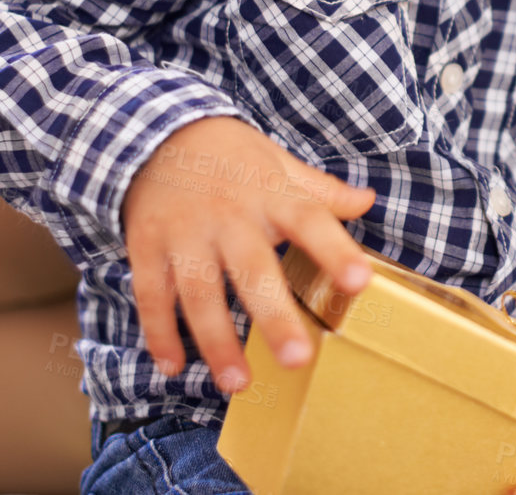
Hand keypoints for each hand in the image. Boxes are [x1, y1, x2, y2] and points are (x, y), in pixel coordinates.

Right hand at [121, 115, 376, 392]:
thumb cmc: (228, 157)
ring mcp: (184, 233)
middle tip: (298, 359)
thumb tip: (368, 202)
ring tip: (237, 383)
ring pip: (198, 292)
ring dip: (216, 340)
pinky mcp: (147, 246)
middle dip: (274, 316)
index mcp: (268, 195)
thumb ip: (320, 190)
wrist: (154, 132)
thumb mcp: (276, 163)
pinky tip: (173, 366)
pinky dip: (159, 332)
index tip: (360, 283)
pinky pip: (151, 294)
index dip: (335, 250)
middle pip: (252, 269)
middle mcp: (228, 216)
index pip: (310, 220)